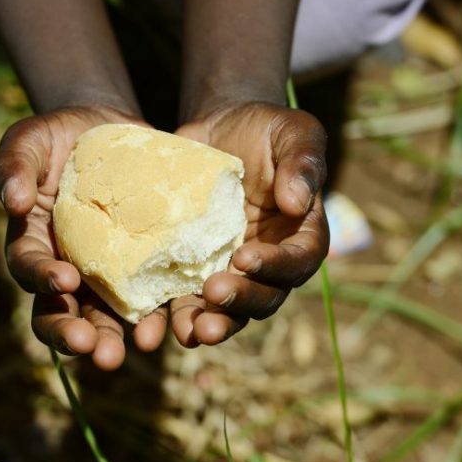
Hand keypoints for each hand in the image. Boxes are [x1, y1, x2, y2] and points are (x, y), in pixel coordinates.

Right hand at [0, 106, 167, 369]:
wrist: (109, 131)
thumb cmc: (60, 137)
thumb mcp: (30, 140)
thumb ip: (13, 166)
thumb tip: (10, 201)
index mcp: (33, 243)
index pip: (29, 268)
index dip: (43, 279)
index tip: (64, 281)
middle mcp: (65, 269)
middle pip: (61, 312)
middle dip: (75, 335)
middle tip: (95, 349)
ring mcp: (104, 274)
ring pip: (104, 317)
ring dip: (117, 337)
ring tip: (139, 349)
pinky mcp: (141, 267)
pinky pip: (149, 296)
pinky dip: (160, 313)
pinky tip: (175, 324)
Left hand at [171, 102, 328, 346]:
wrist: (218, 129)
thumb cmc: (264, 128)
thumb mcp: (293, 131)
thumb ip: (303, 162)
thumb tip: (298, 203)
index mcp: (300, 233)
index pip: (298, 259)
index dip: (275, 266)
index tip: (244, 258)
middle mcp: (270, 260)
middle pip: (265, 295)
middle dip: (241, 303)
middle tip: (214, 297)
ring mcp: (232, 269)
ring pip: (229, 309)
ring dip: (213, 324)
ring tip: (193, 332)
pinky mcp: (196, 268)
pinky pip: (189, 297)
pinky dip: (178, 313)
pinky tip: (158, 323)